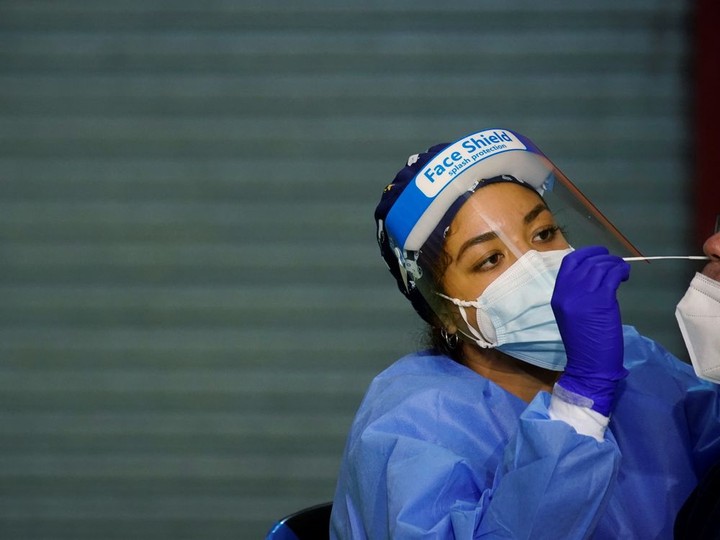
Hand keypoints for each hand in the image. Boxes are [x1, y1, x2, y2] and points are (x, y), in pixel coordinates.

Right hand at [551, 246, 630, 415]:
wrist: (589, 364)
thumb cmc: (582, 342)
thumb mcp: (571, 314)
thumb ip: (577, 295)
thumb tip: (596, 276)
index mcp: (558, 296)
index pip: (569, 263)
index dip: (585, 253)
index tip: (598, 254)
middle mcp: (568, 292)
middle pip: (587, 262)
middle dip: (604, 258)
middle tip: (615, 263)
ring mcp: (584, 296)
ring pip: (600, 267)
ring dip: (615, 264)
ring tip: (622, 271)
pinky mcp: (602, 301)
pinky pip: (612, 276)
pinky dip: (621, 271)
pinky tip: (625, 276)